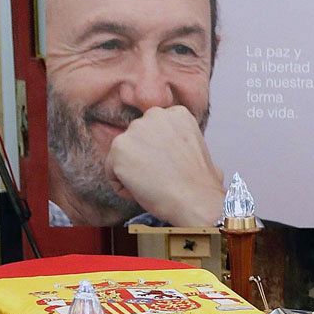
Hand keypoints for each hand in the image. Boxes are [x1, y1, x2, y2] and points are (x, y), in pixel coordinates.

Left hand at [105, 105, 224, 225]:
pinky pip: (111, 172)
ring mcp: (134, 131)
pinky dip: (124, 186)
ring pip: (122, 156)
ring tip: (155, 184)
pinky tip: (144, 190)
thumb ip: (181, 140)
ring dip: (133, 172)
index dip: (161, 153)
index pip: (153, 131)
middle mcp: (154, 115)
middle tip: (162, 177)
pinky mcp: (118, 149)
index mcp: (176, 113)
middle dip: (144, 159)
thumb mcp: (199, 148)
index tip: (173, 167)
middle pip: (136, 140)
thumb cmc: (201, 184)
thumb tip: (179, 153)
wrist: (196, 200)